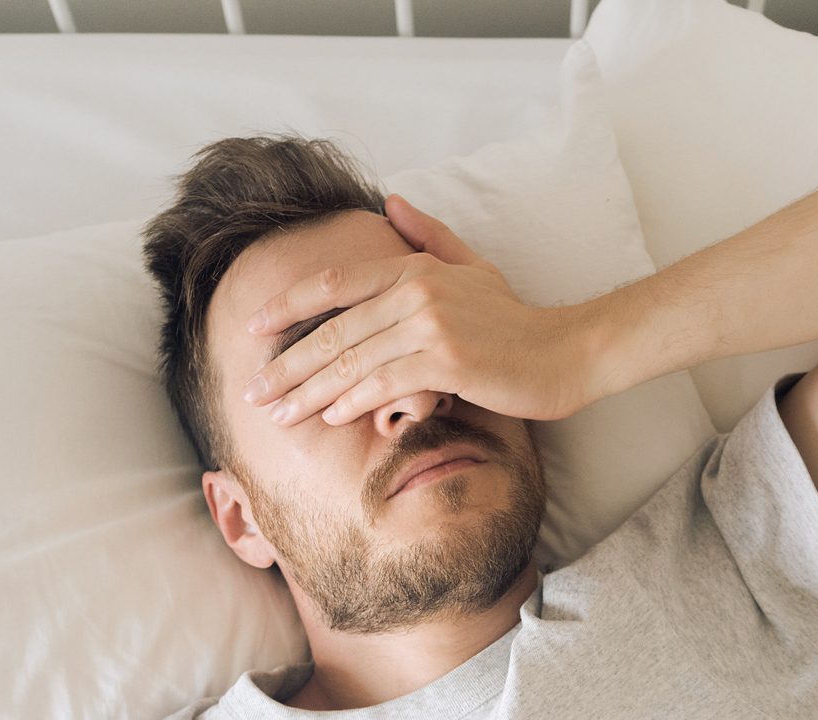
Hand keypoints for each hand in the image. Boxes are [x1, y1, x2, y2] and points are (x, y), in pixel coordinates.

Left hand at [240, 193, 596, 427]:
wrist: (565, 353)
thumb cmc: (515, 320)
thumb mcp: (473, 267)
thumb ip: (429, 236)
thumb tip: (389, 202)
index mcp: (414, 267)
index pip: (335, 282)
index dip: (288, 304)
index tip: (253, 326)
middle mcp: (416, 291)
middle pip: (333, 329)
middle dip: (287, 364)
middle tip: (253, 390)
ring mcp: (430, 326)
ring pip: (351, 361)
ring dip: (309, 393)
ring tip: (279, 415)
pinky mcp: (445, 363)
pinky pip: (383, 384)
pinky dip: (352, 403)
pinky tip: (329, 417)